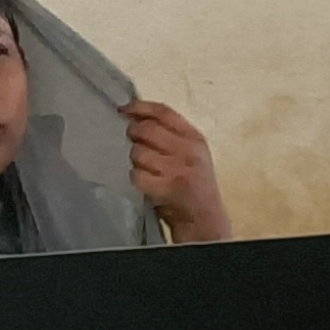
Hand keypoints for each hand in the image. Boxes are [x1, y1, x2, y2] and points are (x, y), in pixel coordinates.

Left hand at [122, 99, 233, 241]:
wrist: (205, 221)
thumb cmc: (195, 188)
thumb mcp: (192, 155)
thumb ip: (172, 136)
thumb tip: (137, 119)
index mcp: (196, 139)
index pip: (164, 113)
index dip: (140, 107)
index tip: (124, 109)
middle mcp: (189, 151)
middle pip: (147, 129)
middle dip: (133, 135)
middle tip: (134, 142)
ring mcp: (178, 170)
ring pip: (138, 153)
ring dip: (136, 161)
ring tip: (149, 170)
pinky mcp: (166, 188)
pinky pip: (136, 174)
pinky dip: (137, 179)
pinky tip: (147, 183)